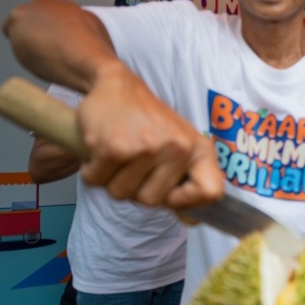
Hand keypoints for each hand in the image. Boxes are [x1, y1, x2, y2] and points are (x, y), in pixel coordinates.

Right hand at [76, 64, 224, 209]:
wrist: (116, 84)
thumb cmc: (149, 121)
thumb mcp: (180, 145)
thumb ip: (188, 182)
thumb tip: (193, 220)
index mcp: (198, 149)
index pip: (211, 192)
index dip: (189, 202)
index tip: (171, 194)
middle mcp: (177, 148)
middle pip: (151, 202)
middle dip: (135, 189)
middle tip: (134, 162)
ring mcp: (146, 147)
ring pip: (121, 194)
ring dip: (112, 179)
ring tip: (119, 152)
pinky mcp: (113, 147)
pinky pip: (97, 181)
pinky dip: (93, 170)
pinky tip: (102, 148)